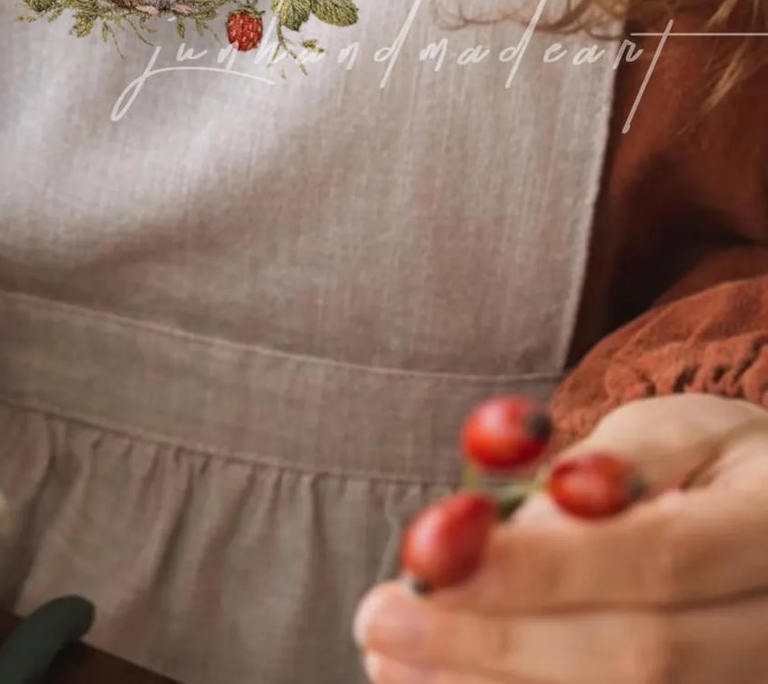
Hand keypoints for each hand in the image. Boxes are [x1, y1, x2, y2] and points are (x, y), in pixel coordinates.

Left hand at [354, 395, 767, 682]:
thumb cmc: (711, 464)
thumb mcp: (668, 431)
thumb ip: (595, 474)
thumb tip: (495, 533)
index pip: (658, 561)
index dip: (541, 570)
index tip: (429, 563)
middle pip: (641, 660)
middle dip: (495, 643)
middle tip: (379, 619)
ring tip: (391, 663)